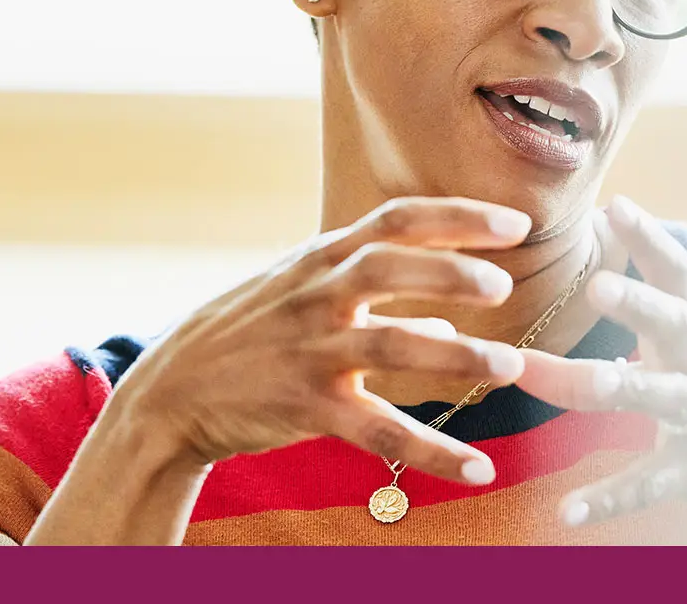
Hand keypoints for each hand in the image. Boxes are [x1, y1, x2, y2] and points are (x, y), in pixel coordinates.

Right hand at [112, 196, 532, 484]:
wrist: (171, 392)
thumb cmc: (249, 334)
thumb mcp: (302, 295)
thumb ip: (375, 302)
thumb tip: (444, 324)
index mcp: (321, 259)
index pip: (395, 220)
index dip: (457, 217)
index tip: (515, 225)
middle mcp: (317, 296)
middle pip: (386, 268)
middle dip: (448, 271)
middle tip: (503, 285)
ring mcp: (310, 352)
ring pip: (389, 348)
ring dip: (455, 356)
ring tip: (509, 366)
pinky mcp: (306, 408)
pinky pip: (378, 432)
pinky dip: (432, 452)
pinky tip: (478, 469)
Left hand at [515, 196, 686, 542]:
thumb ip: (669, 328)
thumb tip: (617, 285)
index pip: (677, 275)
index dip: (649, 239)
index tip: (615, 204)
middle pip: (673, 324)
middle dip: (637, 304)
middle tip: (597, 286)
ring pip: (655, 396)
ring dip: (608, 384)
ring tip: (551, 380)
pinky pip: (648, 483)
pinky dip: (608, 499)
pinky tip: (569, 511)